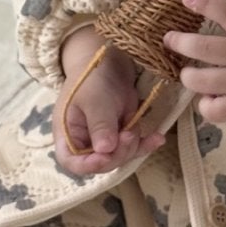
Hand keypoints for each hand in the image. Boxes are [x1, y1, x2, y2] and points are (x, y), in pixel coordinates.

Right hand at [52, 28, 165, 175]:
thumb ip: (99, 125)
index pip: (71, 161)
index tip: (105, 156)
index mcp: (67, 134)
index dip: (88, 165)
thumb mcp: (94, 100)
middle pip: (101, 162)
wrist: (109, 62)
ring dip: (132, 146)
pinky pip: (133, 146)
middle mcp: (84, 141)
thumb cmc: (93, 78)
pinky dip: (145, 143)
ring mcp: (104, 139)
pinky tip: (157, 139)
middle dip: (117, 153)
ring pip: (120, 156)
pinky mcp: (121, 133)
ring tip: (135, 125)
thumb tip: (105, 150)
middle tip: (128, 134)